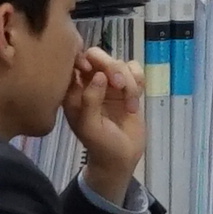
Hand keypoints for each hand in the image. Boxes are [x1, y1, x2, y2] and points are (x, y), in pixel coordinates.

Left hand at [62, 45, 146, 191]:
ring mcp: (110, 84)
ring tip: (131, 105)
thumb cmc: (100, 145)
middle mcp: (90, 83)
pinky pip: (135, 70)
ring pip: (119, 63)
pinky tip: (137, 99)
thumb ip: (90, 100)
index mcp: (74, 91)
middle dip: (111, 66)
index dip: (84, 60)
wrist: (121, 158)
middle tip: (119, 84)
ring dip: (129, 81)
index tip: (94, 72)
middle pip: (98, 56)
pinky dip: (139, 80)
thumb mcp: (90, 126)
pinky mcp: (128, 87)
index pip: (74, 62)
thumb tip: (99, 75)